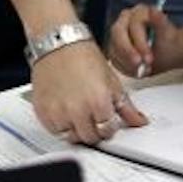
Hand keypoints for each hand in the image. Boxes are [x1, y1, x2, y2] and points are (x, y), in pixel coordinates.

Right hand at [28, 40, 146, 143]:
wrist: (59, 43)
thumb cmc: (83, 57)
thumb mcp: (111, 81)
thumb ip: (126, 106)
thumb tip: (139, 121)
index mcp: (98, 102)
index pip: (107, 132)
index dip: (109, 126)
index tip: (106, 119)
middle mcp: (77, 110)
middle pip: (90, 138)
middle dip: (94, 130)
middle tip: (93, 117)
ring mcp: (58, 112)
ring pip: (71, 137)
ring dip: (76, 129)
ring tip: (78, 113)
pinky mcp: (43, 112)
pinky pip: (54, 131)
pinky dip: (60, 126)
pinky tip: (65, 111)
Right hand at [107, 3, 182, 77]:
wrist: (168, 52)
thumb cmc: (169, 41)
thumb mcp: (168, 32)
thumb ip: (160, 21)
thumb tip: (153, 10)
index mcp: (138, 12)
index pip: (133, 25)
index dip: (140, 43)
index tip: (149, 58)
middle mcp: (124, 20)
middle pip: (118, 35)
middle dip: (128, 52)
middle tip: (140, 65)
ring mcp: (117, 35)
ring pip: (113, 49)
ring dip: (126, 62)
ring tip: (142, 70)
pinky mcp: (114, 48)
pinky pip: (114, 59)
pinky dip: (124, 68)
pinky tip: (137, 72)